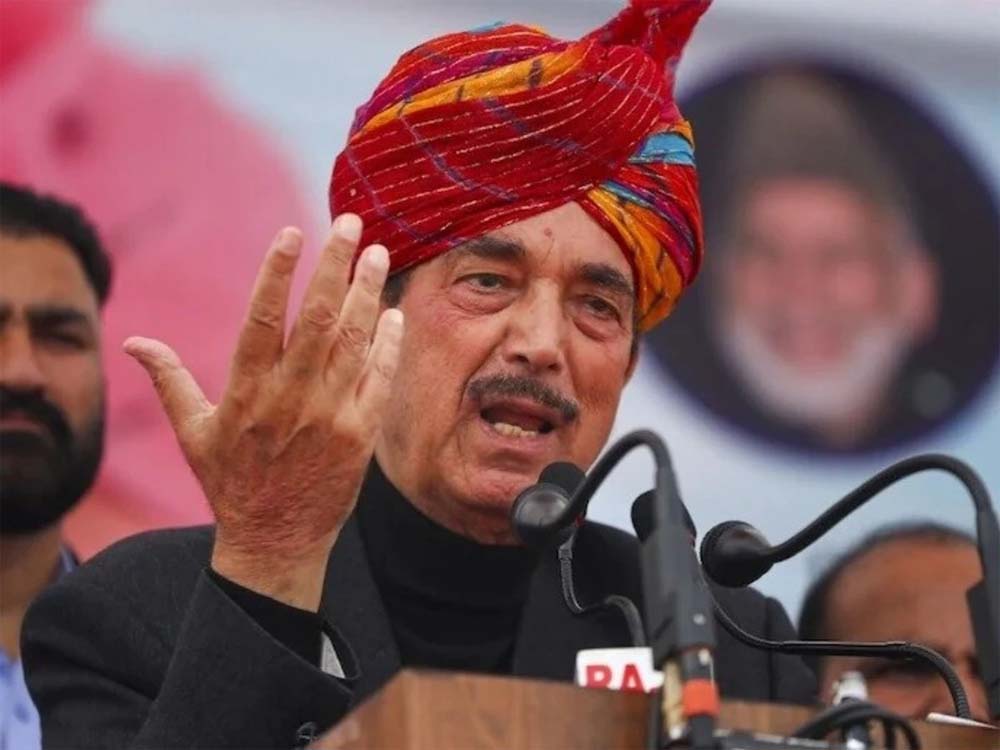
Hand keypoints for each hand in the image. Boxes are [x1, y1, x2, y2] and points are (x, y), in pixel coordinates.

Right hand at [125, 215, 402, 610]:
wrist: (276, 543)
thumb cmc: (231, 484)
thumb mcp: (194, 434)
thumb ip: (169, 381)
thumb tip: (132, 342)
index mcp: (246, 392)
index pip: (262, 318)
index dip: (276, 272)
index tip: (292, 232)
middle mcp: (290, 398)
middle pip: (317, 319)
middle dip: (335, 266)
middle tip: (349, 223)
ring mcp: (330, 415)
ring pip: (354, 341)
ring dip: (367, 293)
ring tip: (375, 253)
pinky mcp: (361, 434)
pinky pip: (379, 379)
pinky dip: (388, 344)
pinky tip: (393, 313)